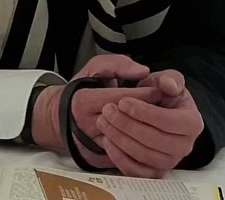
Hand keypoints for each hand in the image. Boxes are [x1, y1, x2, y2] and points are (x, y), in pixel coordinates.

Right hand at [29, 56, 161, 169]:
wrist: (61, 117)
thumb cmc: (82, 90)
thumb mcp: (95, 68)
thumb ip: (118, 64)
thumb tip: (143, 71)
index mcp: (83, 102)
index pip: (122, 99)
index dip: (144, 94)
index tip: (158, 90)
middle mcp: (86, 126)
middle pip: (127, 121)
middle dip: (149, 113)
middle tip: (164, 106)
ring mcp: (91, 145)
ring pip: (128, 143)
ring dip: (148, 131)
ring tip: (159, 121)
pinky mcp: (98, 160)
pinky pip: (125, 157)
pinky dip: (140, 147)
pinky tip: (148, 135)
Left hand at [95, 70, 203, 177]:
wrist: (155, 111)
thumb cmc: (161, 94)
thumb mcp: (167, 79)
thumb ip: (170, 78)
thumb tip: (169, 85)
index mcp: (192, 122)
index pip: (168, 121)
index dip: (144, 112)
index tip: (122, 102)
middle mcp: (185, 146)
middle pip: (155, 141)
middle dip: (128, 125)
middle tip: (108, 111)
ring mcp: (170, 162)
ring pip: (144, 156)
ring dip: (120, 139)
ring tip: (103, 122)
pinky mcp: (154, 172)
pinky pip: (136, 171)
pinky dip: (119, 158)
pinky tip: (106, 140)